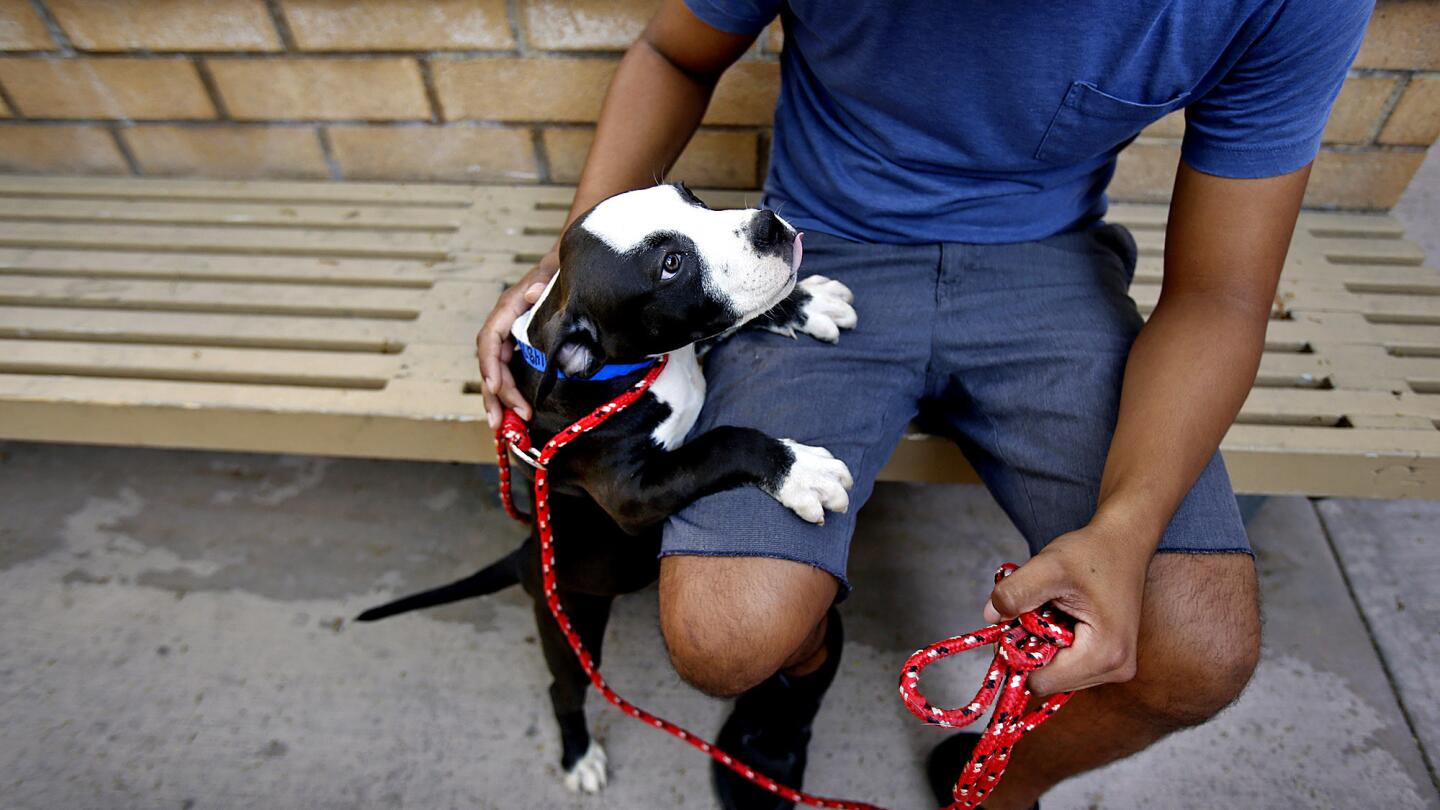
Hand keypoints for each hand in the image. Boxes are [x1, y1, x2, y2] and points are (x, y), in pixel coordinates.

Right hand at [476, 251, 558, 424]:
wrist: (571, 265)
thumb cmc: (562, 269)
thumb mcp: (554, 273)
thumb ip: (544, 283)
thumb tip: (532, 293)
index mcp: (509, 308)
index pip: (490, 339)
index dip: (489, 364)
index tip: (495, 387)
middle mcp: (505, 323)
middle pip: (491, 363)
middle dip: (494, 394)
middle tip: (501, 421)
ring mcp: (512, 335)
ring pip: (498, 372)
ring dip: (498, 400)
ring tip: (501, 428)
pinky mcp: (522, 345)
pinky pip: (511, 371)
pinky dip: (510, 393)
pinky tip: (514, 414)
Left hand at [983, 519, 1151, 694]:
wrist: (1124, 543)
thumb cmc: (1093, 553)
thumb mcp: (1049, 566)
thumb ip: (1016, 592)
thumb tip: (990, 617)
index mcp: (1105, 654)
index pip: (1041, 683)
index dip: (1020, 655)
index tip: (1020, 620)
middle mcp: (1116, 669)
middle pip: (1049, 680)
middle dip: (1033, 648)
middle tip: (1039, 609)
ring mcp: (1115, 668)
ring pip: (1057, 673)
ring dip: (1044, 645)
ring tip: (1056, 609)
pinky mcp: (1110, 660)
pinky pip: (1068, 665)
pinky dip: (1056, 644)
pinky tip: (1063, 616)